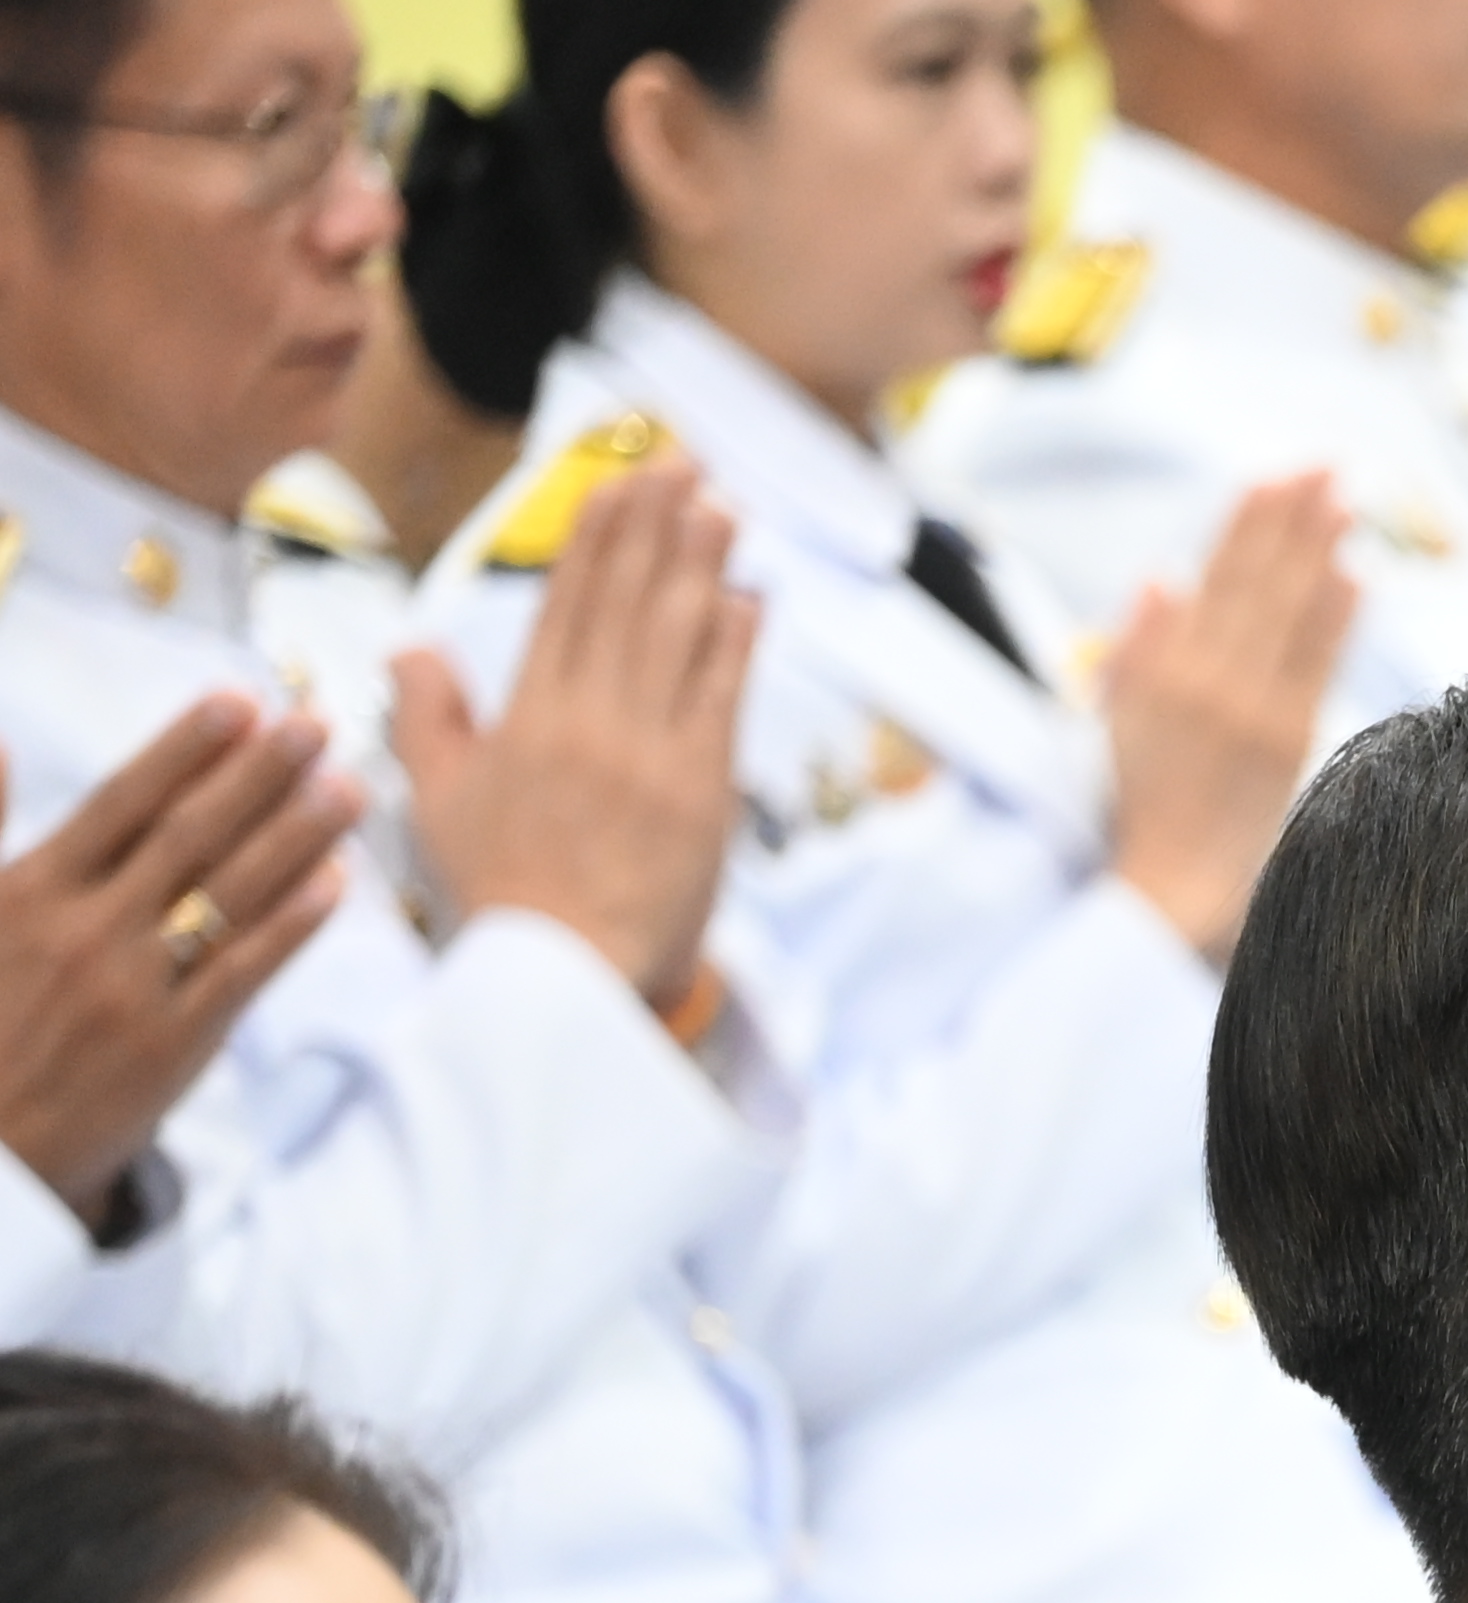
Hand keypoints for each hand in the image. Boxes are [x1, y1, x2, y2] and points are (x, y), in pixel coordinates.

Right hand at [0, 702, 359, 1221]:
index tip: (237, 704)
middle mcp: (86, 929)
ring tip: (347, 786)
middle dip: (257, 775)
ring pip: (226, 895)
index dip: (184, 750)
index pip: (121, 802)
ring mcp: (133, 987)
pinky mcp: (173, 1045)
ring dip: (294, 836)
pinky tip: (335, 883)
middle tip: (315, 725)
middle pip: (188, 836)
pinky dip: (290, 927)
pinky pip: (242, 974)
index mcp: (31, 889)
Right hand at [388, 454, 755, 1014]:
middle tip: (685, 463)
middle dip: (656, 525)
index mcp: (526, 714)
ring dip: (703, 563)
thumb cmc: (500, 892)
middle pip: (627, 600)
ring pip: (677, 635)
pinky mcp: (702, 789)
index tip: (619, 480)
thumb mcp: (438, 799)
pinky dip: (736, 643)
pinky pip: (722, 697)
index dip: (597, 533)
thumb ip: (429, 717)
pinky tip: (750, 597)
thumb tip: (414, 649)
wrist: (561, 971)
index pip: (566, 601)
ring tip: (723, 505)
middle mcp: (588, 718)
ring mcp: (649, 751)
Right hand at [1101, 473, 1354, 966]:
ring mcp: (1253, 708)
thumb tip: (1160, 577)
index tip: (1273, 475)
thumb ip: (1136, 648)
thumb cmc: (1140, 805)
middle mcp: (1210, 679)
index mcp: (1167, 668)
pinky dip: (1335, 617)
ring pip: (1289, 612)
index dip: (1246, 523)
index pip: (1216, 578)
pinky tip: (1356, 575)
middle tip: (1326, 464)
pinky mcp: (1287, 742)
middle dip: (1292, 520)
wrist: (1167, 887)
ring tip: (1345, 500)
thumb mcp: (1117, 719)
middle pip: (1259, 582)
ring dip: (1319, 550)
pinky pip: (1317, 666)